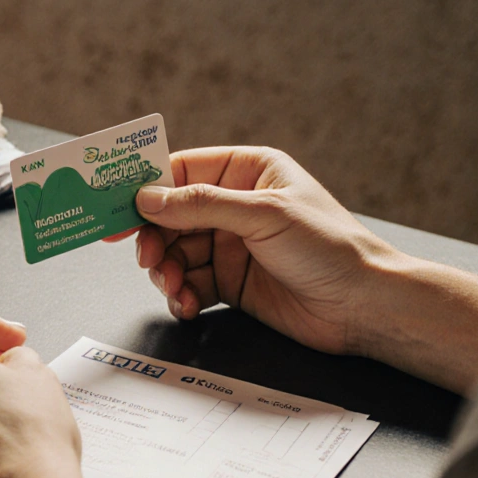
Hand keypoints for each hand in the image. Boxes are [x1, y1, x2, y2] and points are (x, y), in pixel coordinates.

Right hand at [125, 146, 397, 355]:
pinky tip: (186, 304)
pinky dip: (181, 294)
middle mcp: (236, 205)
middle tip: (148, 259)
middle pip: (171, 215)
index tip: (113, 207)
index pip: (181, 170)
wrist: (364, 306)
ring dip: (166, 271)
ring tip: (175, 287)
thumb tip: (148, 198)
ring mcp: (232, 245)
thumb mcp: (264, 216)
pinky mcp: (232, 283)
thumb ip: (202, 206)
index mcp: (247, 171)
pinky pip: (190, 284)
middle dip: (154, 238)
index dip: (145, 187)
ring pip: (176, 252)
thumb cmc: (330, 248)